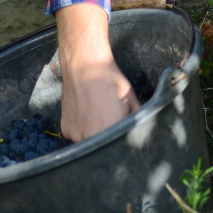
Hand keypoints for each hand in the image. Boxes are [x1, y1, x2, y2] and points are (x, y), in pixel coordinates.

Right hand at [55, 3, 140, 142]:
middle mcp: (91, 137)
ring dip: (96, 134)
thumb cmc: (110, 80)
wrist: (84, 65)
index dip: (123, 141)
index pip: (120, 146)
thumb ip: (138, 118)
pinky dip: (83, 129)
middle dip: (110, 138)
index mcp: (110, 131)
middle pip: (104, 147)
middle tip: (112, 121)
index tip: (125, 133)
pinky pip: (77, 135)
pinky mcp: (66, 130)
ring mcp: (76, 135)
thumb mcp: (131, 99)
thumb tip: (146, 129)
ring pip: (90, 142)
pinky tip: (87, 113)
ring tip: (99, 114)